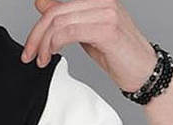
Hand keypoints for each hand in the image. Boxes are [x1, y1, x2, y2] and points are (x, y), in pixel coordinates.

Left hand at [20, 0, 158, 92]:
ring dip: (44, 45)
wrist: (143, 70)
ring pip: (60, 23)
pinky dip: (55, 45)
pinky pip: (71, 32)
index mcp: (96, 0)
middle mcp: (102, 1)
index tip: (29, 49)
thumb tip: (42, 4)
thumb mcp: (85, 33)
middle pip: (55, 14)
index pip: (56, 7)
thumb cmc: (117, 53)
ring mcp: (106, 13)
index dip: (37, 28)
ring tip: (42, 61)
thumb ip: (66, 18)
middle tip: (29, 57)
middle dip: (36, 37)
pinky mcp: (108, 29)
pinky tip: (54, 56)